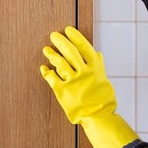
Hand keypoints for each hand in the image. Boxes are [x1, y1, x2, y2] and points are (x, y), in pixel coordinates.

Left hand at [40, 26, 138, 147]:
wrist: (98, 117)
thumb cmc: (103, 100)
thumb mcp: (104, 81)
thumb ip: (99, 67)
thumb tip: (97, 54)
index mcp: (95, 68)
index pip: (84, 47)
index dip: (76, 37)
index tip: (69, 30)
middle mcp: (84, 72)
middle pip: (70, 51)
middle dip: (61, 41)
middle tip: (53, 35)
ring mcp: (73, 81)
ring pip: (60, 63)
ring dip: (52, 55)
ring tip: (46, 49)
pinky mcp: (62, 91)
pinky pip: (51, 78)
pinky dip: (47, 72)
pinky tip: (44, 68)